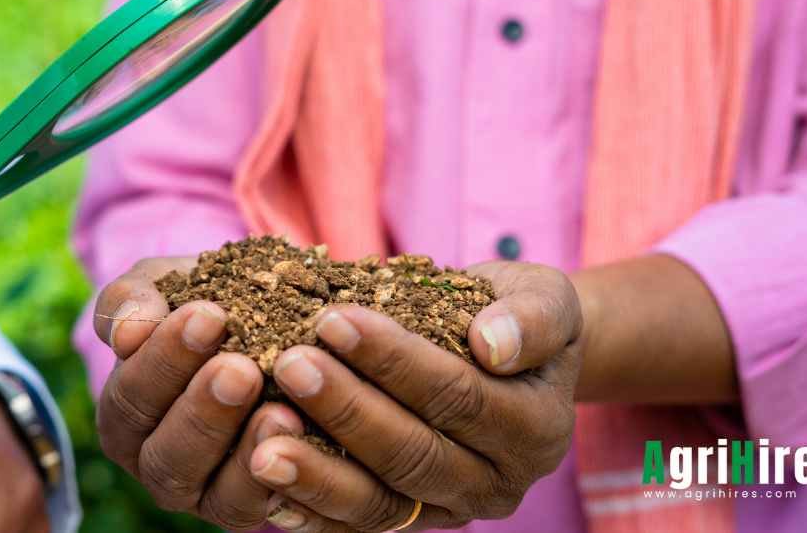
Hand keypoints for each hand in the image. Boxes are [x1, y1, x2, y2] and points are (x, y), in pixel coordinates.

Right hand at [93, 257, 305, 529]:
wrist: (273, 320)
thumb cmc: (206, 301)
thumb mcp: (167, 284)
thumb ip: (137, 296)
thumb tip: (128, 331)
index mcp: (126, 413)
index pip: (132, 395)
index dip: (165, 358)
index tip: (209, 314)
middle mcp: (156, 463)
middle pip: (165, 454)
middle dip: (203, 410)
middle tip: (241, 368)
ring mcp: (204, 494)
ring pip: (212, 492)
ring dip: (245, 450)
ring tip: (279, 410)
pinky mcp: (249, 508)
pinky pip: (258, 509)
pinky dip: (281, 479)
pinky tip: (305, 436)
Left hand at [251, 261, 582, 530]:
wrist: (510, 355)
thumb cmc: (517, 313)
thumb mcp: (545, 297)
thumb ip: (532, 317)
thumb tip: (492, 343)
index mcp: (536, 427)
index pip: (456, 394)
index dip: (393, 360)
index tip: (334, 319)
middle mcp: (499, 482)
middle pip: (413, 453)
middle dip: (345, 409)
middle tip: (287, 364)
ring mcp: (453, 509)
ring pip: (380, 502)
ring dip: (318, 473)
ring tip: (261, 443)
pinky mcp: (413, 520)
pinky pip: (359, 523)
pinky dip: (311, 510)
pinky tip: (265, 485)